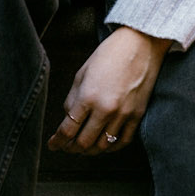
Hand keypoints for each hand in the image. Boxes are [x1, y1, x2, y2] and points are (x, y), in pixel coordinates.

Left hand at [49, 27, 170, 154]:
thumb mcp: (82, 73)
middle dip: (71, 148)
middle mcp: (105, 109)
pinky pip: (123, 141)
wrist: (141, 44)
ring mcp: (123, 114)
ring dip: (90, 151)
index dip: (58, 141)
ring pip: (103, 146)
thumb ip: (72, 98)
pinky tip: (104, 146)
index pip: (68, 129)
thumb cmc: (109, 54)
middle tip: (66, 147)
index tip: (53, 145)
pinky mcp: (137, 115)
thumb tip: (68, 118)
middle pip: (84, 142)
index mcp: (88, 97)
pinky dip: (111, 148)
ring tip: (83, 148)